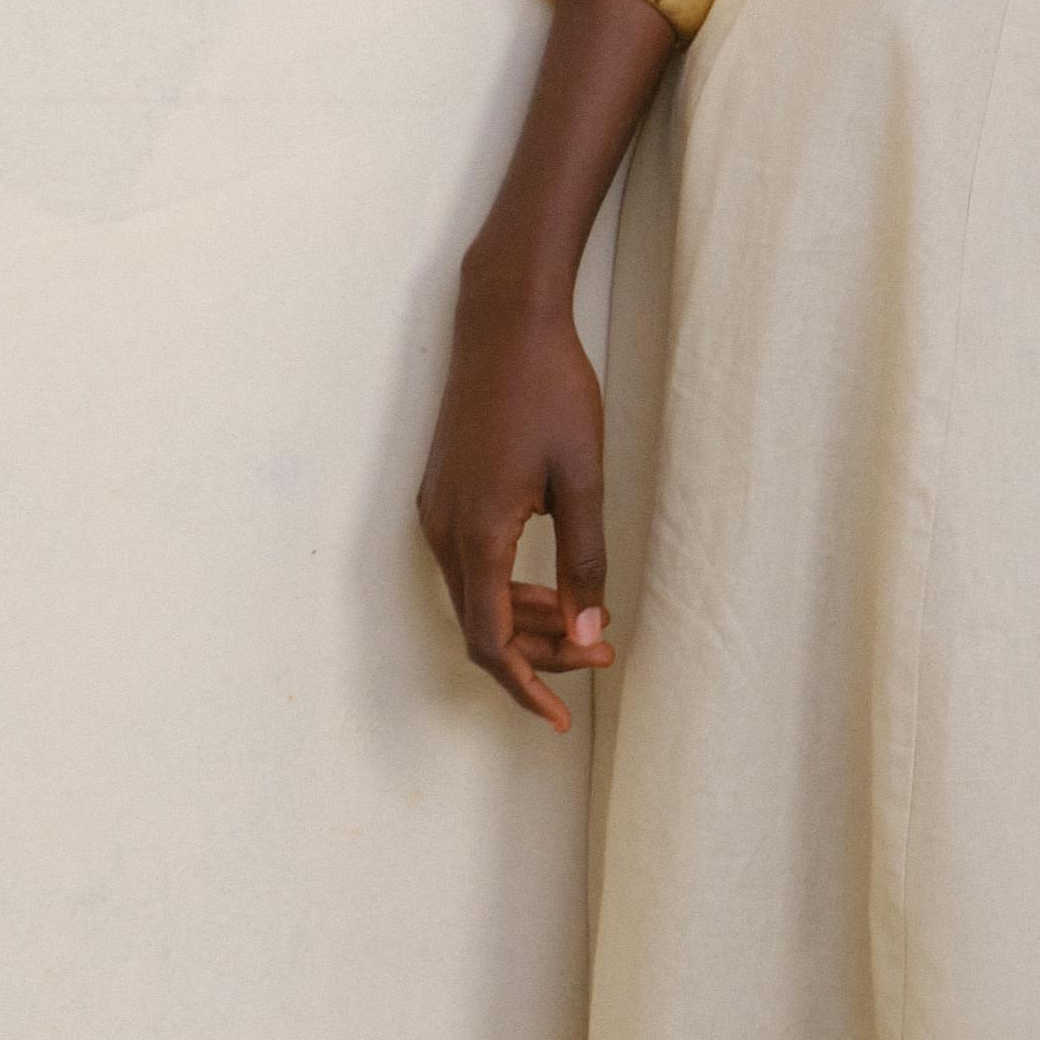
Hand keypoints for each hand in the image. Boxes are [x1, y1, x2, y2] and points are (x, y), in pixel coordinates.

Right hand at [419, 286, 613, 726]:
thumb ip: (585, 561)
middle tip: (603, 653)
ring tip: (588, 624)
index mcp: (477, 533)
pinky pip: (470, 564)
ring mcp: (436, 511)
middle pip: (483, 625)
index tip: (562, 718)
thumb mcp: (583, 479)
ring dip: (527, 620)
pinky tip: (554, 584)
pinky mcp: (443, 494)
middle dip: (540, 654)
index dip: (526, 687)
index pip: (489, 640)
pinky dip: (509, 586)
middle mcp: (443, 530)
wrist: (504, 321)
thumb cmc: (549, 391)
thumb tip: (588, 634)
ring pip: (476, 595)